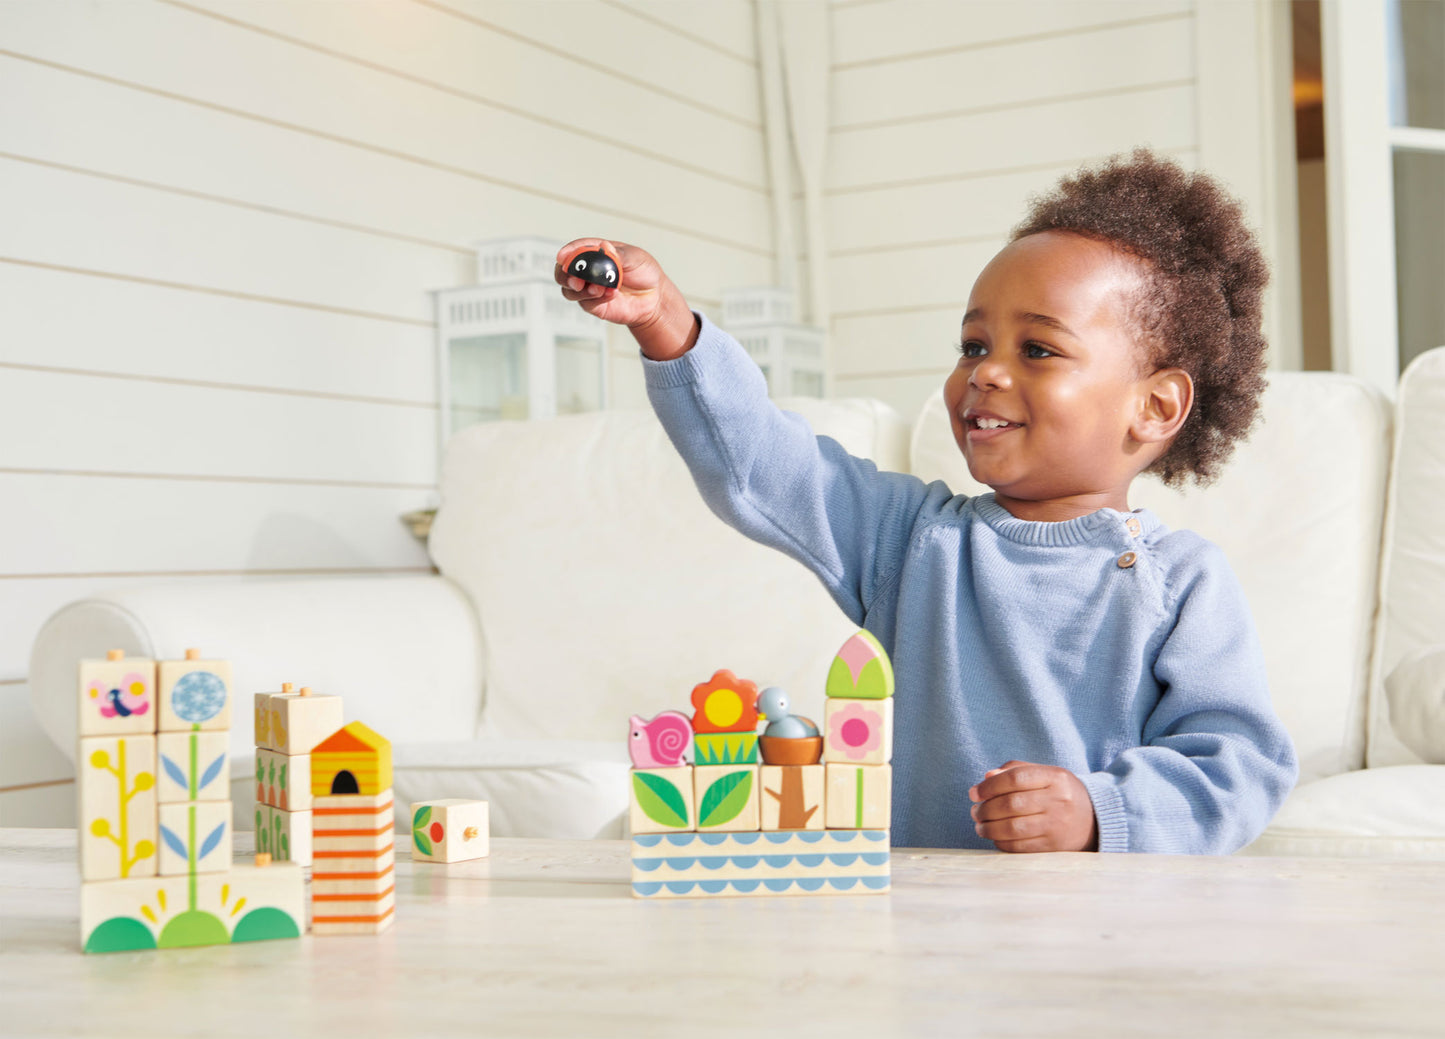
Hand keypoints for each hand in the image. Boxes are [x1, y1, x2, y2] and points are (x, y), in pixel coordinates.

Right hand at [554, 239, 697, 359]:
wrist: (654, 298)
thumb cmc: (644, 273)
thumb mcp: (635, 258)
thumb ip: (619, 255)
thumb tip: (605, 247)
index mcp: (596, 252)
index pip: (575, 249)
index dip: (568, 252)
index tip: (563, 257)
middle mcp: (588, 269)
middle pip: (563, 271)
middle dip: (566, 275)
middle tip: (577, 280)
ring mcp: (589, 288)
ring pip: (569, 290)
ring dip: (581, 290)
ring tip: (600, 288)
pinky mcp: (593, 304)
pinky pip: (585, 303)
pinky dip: (596, 299)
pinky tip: (611, 294)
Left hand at [968, 760, 1098, 852]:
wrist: (1094, 820)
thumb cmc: (1060, 793)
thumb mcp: (1045, 774)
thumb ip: (1016, 770)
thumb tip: (986, 777)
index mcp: (1055, 777)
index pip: (1016, 778)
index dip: (990, 786)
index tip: (974, 793)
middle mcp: (1058, 800)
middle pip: (1012, 804)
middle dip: (986, 809)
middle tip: (974, 811)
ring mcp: (1058, 825)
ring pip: (1014, 828)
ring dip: (990, 828)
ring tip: (980, 825)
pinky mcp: (1055, 847)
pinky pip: (1021, 847)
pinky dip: (1002, 843)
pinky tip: (995, 837)